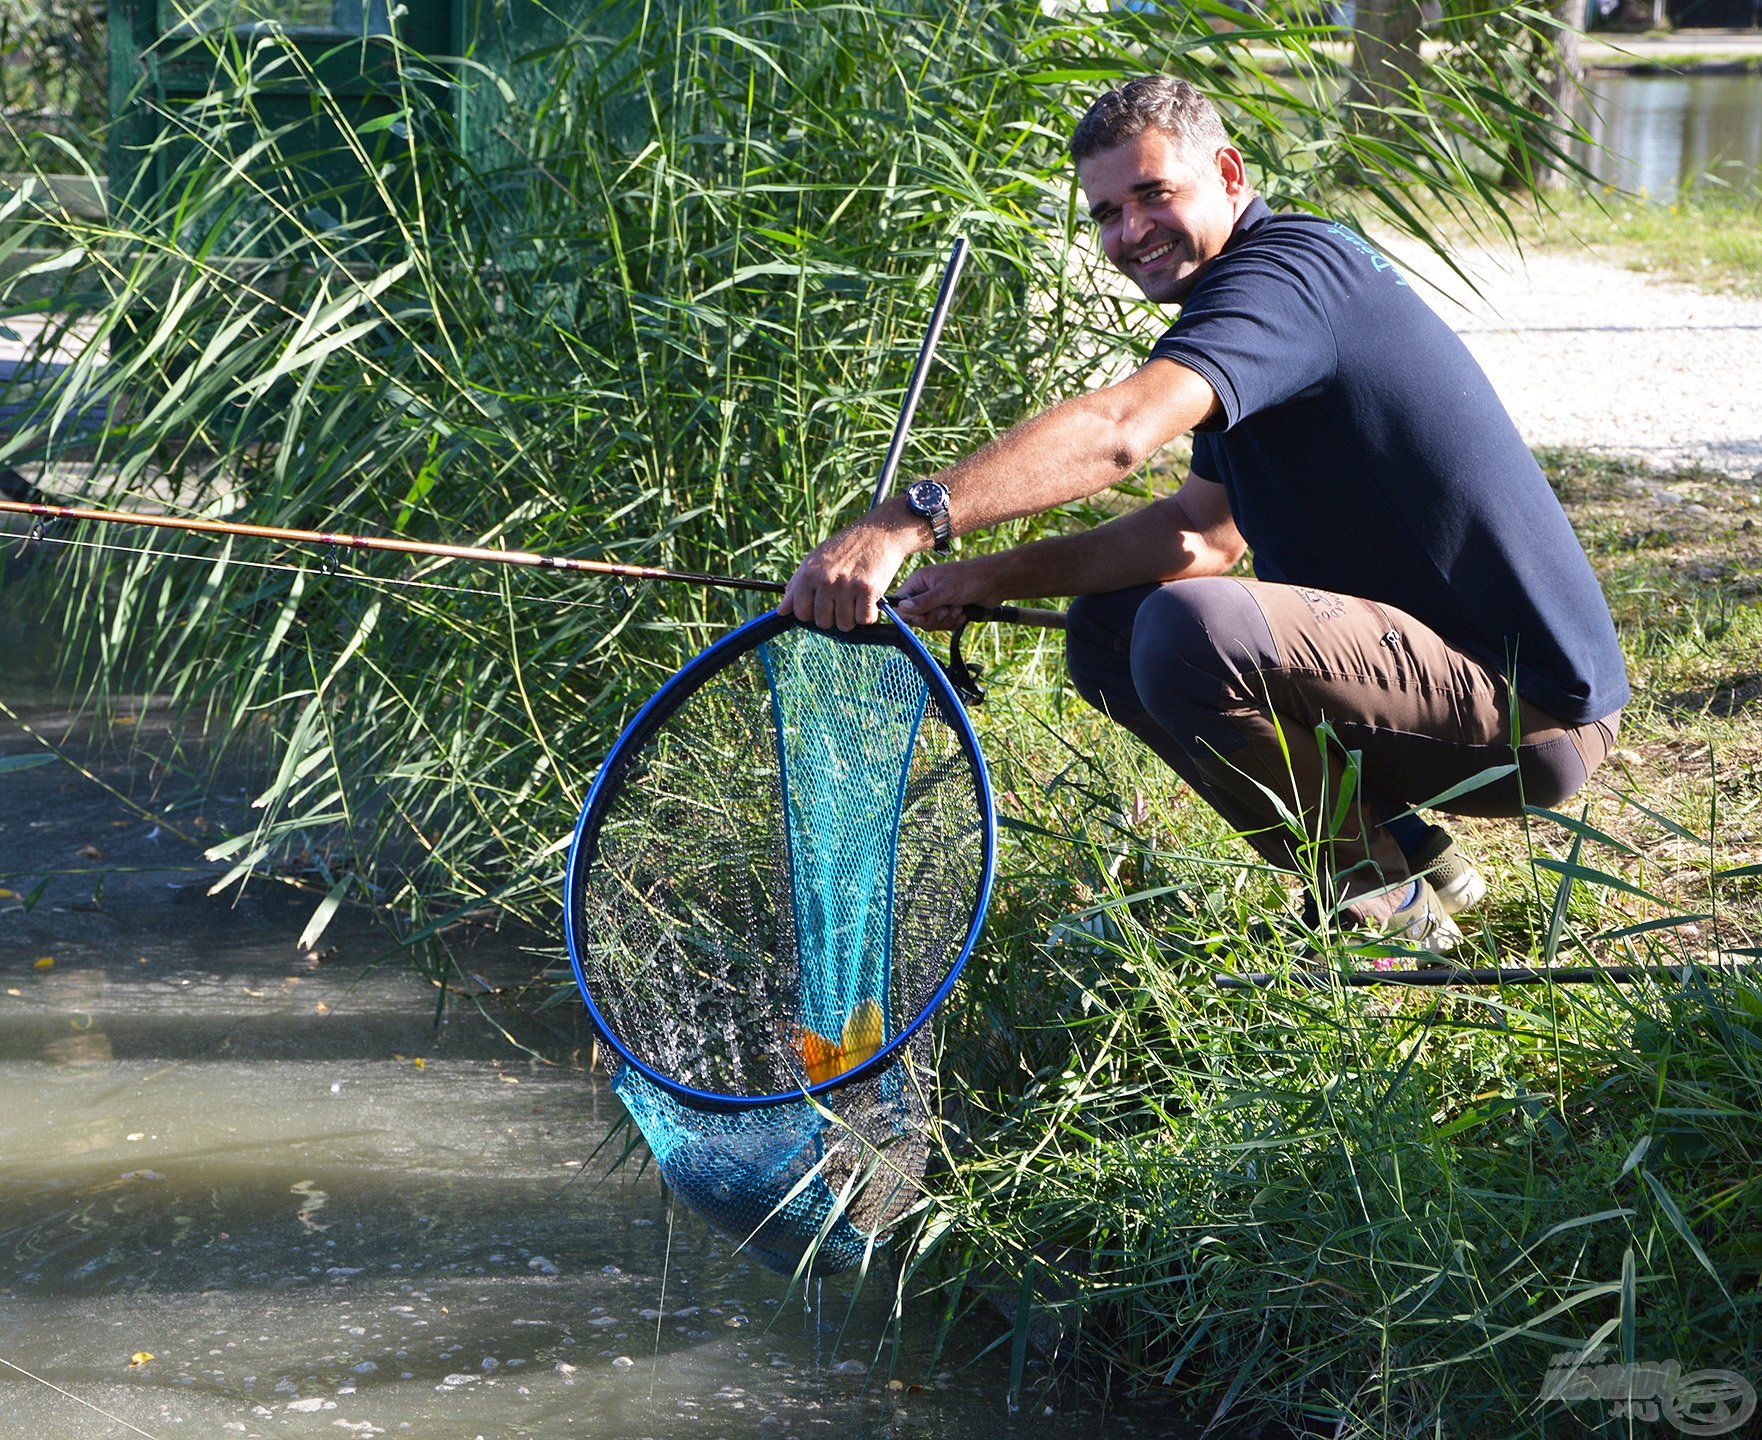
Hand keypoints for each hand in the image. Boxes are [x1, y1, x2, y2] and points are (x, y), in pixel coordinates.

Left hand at [778, 515, 914, 630]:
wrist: (879, 532)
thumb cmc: (845, 549)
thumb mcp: (814, 561)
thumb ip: (796, 587)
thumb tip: (781, 611)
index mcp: (809, 574)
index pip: (801, 614)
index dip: (813, 613)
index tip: (823, 603)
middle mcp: (826, 580)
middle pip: (823, 623)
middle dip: (834, 616)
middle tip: (843, 599)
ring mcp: (847, 585)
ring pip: (844, 625)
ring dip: (852, 617)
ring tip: (856, 598)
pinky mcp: (868, 589)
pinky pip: (865, 619)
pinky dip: (869, 614)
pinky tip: (869, 599)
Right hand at [892, 555, 1004, 630]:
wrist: (995, 582)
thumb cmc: (970, 579)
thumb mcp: (945, 591)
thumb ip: (923, 602)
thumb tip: (901, 608)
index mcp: (919, 581)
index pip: (901, 603)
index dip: (909, 614)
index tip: (923, 616)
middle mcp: (925, 592)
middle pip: (916, 617)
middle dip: (933, 618)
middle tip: (946, 610)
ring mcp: (937, 602)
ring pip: (930, 623)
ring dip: (945, 620)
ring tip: (958, 609)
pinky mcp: (947, 611)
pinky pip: (942, 625)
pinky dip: (953, 622)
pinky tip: (963, 613)